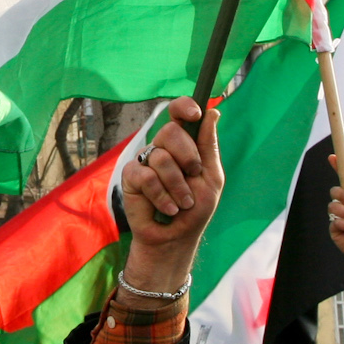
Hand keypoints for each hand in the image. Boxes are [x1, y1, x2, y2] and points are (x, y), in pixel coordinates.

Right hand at [120, 98, 221, 286]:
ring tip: (182, 202)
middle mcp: (163, 147)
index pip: (178, 113)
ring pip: (160, 156)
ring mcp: (145, 160)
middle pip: (171, 131)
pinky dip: (161, 196)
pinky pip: (146, 177)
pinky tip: (167, 208)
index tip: (195, 113)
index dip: (184, 106)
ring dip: (177, 185)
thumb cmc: (195, 208)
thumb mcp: (211, 177)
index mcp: (184, 143)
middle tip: (193, 175)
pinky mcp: (131, 176)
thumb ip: (209, 145)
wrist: (176, 237)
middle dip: (187, 156)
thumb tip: (213, 111)